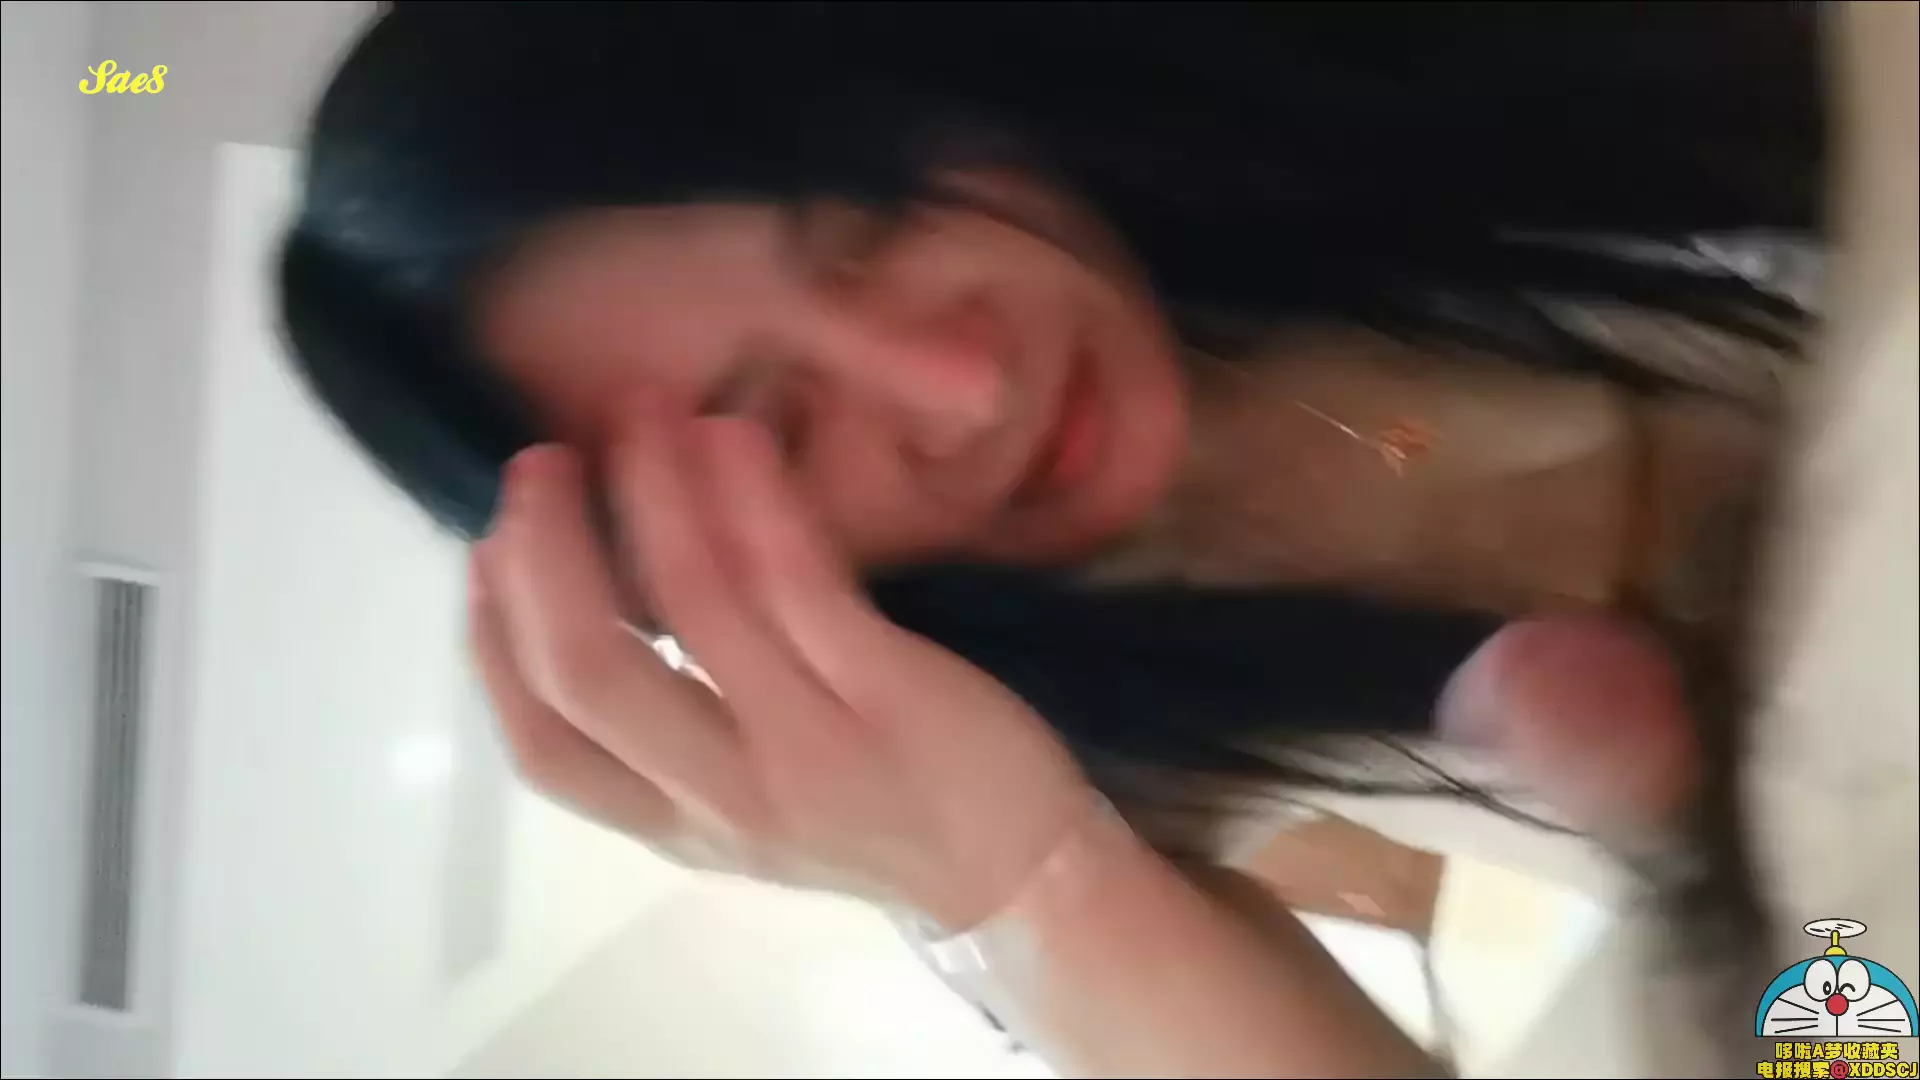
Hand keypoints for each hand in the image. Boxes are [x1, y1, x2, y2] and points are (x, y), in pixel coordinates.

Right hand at [469, 412, 1101, 931]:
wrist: (1019, 876)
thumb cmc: (874, 817)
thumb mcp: (745, 809)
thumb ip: (668, 737)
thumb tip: (586, 615)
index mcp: (675, 826)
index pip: (544, 748)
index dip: (493, 643)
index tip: (483, 552)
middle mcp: (726, 800)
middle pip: (591, 675)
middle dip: (546, 555)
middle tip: (537, 462)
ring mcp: (811, 749)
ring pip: (697, 605)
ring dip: (653, 494)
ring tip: (640, 414)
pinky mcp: (890, 694)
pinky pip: (797, 579)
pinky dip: (752, 496)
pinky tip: (731, 435)